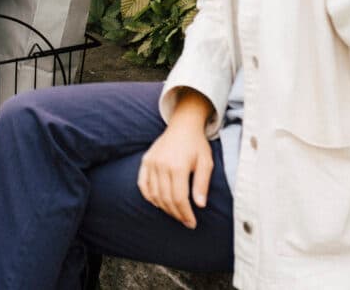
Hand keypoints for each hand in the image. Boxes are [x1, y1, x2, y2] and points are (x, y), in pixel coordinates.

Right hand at [138, 89, 213, 228]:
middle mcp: (162, 165)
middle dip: (176, 214)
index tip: (191, 223)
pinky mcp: (145, 161)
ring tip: (175, 213)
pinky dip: (149, 197)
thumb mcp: (206, 163)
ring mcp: (151, 163)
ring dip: (164, 208)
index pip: (179, 198)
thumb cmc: (197, 145)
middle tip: (185, 221)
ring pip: (154, 194)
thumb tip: (200, 205)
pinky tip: (159, 203)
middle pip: (166, 199)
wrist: (183, 125)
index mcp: (178, 166)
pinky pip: (143, 185)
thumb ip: (202, 184)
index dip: (185, 214)